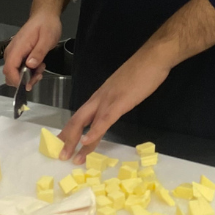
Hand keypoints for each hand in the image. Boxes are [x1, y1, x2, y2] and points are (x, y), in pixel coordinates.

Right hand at [2, 10, 61, 88]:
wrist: (45, 17)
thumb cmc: (46, 25)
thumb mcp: (47, 39)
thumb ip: (39, 52)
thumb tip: (30, 65)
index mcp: (18, 47)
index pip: (9, 69)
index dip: (16, 80)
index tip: (28, 84)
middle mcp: (13, 51)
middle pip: (10, 74)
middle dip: (23, 80)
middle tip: (39, 74)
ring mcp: (15, 53)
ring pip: (15, 73)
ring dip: (28, 76)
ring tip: (41, 68)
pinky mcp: (19, 55)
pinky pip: (20, 68)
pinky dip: (29, 71)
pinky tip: (38, 65)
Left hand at [58, 45, 171, 161]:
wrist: (154, 57)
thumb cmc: (143, 70)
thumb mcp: (125, 87)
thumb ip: (117, 98)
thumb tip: (115, 108)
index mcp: (102, 95)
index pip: (82, 115)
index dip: (71, 131)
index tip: (63, 144)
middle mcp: (100, 98)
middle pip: (77, 120)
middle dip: (67, 139)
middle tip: (61, 156)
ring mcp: (108, 100)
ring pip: (87, 122)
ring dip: (76, 141)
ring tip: (70, 157)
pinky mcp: (120, 102)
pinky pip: (104, 120)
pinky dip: (94, 132)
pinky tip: (86, 142)